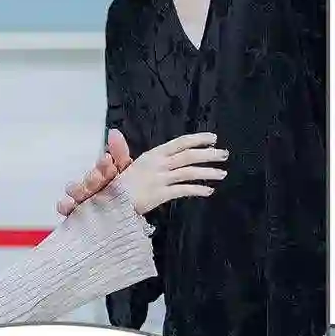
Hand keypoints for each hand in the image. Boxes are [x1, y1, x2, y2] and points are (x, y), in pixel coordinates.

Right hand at [60, 127, 227, 218]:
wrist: (109, 202)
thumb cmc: (117, 186)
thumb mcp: (124, 165)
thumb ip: (128, 152)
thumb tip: (113, 133)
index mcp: (153, 155)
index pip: (179, 143)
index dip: (197, 139)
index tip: (213, 138)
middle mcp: (158, 164)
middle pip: (189, 156)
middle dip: (209, 154)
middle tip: (224, 154)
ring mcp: (160, 179)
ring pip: (189, 172)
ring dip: (208, 172)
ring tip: (222, 173)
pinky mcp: (161, 194)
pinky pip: (183, 190)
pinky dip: (197, 190)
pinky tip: (209, 191)